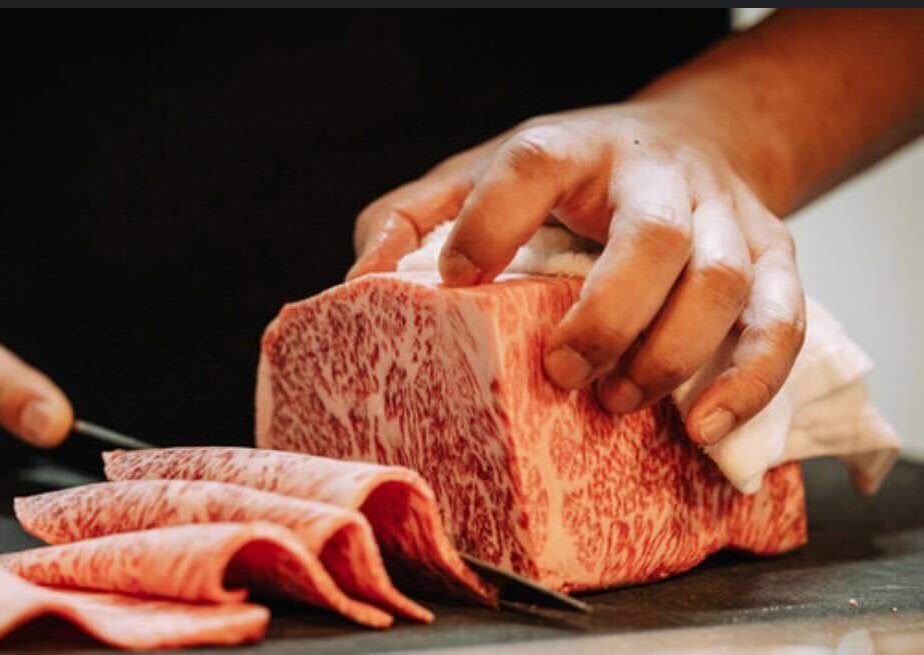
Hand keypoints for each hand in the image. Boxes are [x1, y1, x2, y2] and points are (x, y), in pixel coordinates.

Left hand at [349, 101, 805, 445]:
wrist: (682, 141)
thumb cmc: (566, 179)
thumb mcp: (479, 176)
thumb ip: (411, 217)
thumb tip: (359, 284)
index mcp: (572, 148)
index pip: (534, 165)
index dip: (492, 224)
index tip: (457, 283)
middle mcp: (653, 174)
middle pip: (650, 235)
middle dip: (606, 315)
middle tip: (560, 372)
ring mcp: (721, 212)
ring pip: (721, 280)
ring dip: (671, 354)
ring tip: (618, 400)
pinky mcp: (774, 252)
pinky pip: (782, 318)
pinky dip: (750, 378)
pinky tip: (704, 425)